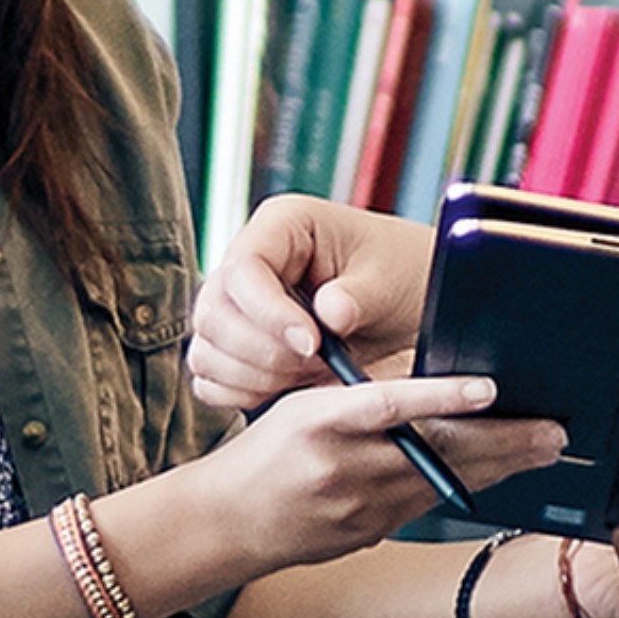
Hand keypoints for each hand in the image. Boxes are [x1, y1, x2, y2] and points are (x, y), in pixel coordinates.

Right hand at [186, 373, 563, 575]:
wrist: (227, 521)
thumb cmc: (269, 451)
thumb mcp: (304, 405)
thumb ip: (363, 397)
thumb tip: (437, 383)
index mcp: (319, 421)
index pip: (388, 405)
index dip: (441, 398)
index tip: (488, 389)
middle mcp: (341, 467)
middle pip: (433, 453)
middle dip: (501, 442)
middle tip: (553, 431)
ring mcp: (357, 507)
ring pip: (442, 482)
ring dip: (498, 465)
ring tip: (543, 447)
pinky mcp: (367, 534)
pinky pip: (426, 505)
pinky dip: (465, 486)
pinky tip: (496, 474)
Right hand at [192, 196, 438, 415]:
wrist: (411, 300)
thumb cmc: (402, 272)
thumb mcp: (391, 280)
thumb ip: (358, 297)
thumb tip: (329, 314)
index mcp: (281, 225)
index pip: (242, 268)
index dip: (268, 313)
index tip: (311, 344)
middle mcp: (249, 262)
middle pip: (213, 313)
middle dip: (262, 353)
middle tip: (317, 365)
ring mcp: (238, 305)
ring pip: (207, 349)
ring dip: (255, 376)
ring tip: (314, 374)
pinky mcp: (238, 343)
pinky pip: (211, 376)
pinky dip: (243, 391)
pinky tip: (289, 387)